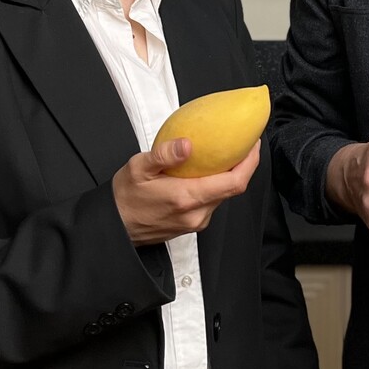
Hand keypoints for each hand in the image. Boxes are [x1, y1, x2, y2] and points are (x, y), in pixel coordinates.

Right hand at [111, 137, 260, 245]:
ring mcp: (196, 221)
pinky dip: (217, 185)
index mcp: (186, 198)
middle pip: (233, 189)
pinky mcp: (192, 224)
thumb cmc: (125, 197)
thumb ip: (164, 154)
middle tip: (243, 142)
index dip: (250, 162)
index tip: (253, 144)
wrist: (115, 227)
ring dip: (230, 175)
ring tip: (228, 152)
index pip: (233, 182)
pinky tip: (210, 170)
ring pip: (223, 196)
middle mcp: (196, 213)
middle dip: (243, 165)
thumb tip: (187, 144)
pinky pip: (212, 202)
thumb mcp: (138, 168)